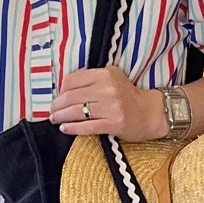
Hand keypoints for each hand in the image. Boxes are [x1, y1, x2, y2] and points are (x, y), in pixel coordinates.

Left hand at [49, 66, 168, 140]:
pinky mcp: (115, 123)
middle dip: (57, 105)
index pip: (73, 80)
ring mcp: (112, 106)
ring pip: (77, 111)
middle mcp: (108, 88)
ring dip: (61, 117)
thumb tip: (64, 89)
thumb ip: (91, 80)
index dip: (61, 90)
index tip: (58, 97)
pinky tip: (65, 128)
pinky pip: (88, 126)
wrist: (151, 113)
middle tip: (52, 111)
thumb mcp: (112, 79)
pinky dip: (73, 128)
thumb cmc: (128, 97)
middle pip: (72, 96)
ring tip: (55, 119)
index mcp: (106, 74)